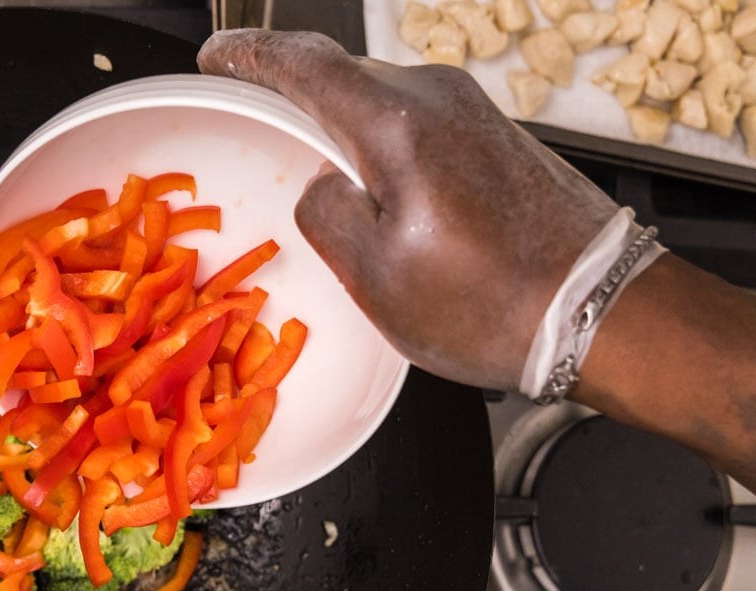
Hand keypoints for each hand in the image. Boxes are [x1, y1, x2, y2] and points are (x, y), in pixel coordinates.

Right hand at [197, 29, 618, 390]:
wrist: (602, 309)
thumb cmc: (488, 305)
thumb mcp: (378, 278)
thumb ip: (326, 215)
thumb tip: (319, 184)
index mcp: (398, 126)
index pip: (306, 65)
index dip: (251, 54)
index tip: (215, 56)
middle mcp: (437, 98)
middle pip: (341, 75)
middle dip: (288, 89)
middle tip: (246, 113)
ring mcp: (471, 112)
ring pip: (377, 99)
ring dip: (335, 119)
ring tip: (302, 156)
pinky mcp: (493, 135)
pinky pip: (412, 120)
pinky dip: (374, 138)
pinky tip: (367, 179)